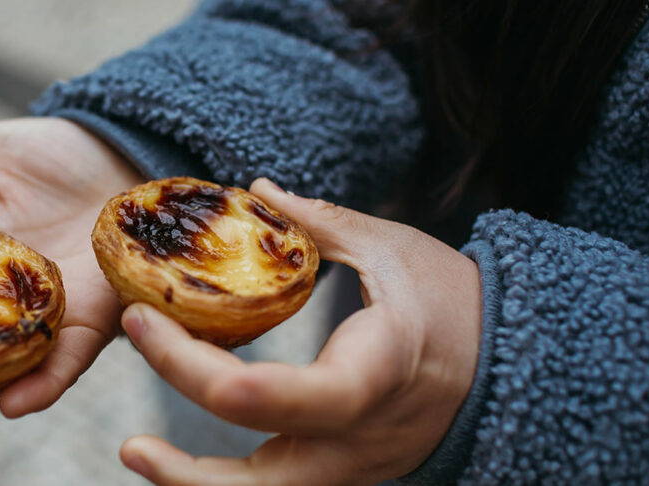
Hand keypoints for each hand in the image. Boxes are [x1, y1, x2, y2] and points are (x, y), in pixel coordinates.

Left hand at [118, 178, 481, 485]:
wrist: (519, 363)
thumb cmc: (455, 300)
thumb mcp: (391, 248)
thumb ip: (317, 222)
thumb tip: (254, 191)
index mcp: (368, 374)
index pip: (263, 396)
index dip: (185, 364)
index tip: (141, 319)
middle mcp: (358, 438)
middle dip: (183, 474)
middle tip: (129, 442)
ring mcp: (355, 467)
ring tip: (143, 457)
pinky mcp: (349, 473)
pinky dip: (228, 482)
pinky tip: (188, 457)